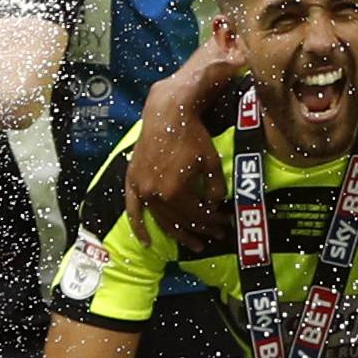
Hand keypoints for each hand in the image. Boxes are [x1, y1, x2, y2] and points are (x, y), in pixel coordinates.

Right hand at [124, 84, 231, 244]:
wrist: (167, 113)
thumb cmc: (192, 135)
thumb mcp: (211, 162)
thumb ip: (215, 188)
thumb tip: (215, 205)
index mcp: (175, 191)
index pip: (198, 215)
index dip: (214, 221)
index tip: (226, 222)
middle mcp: (155, 195)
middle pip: (181, 220)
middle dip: (201, 228)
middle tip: (216, 235)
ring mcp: (141, 189)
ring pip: (161, 219)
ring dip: (178, 233)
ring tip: (194, 244)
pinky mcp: (132, 181)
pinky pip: (133, 210)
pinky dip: (139, 227)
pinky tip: (146, 242)